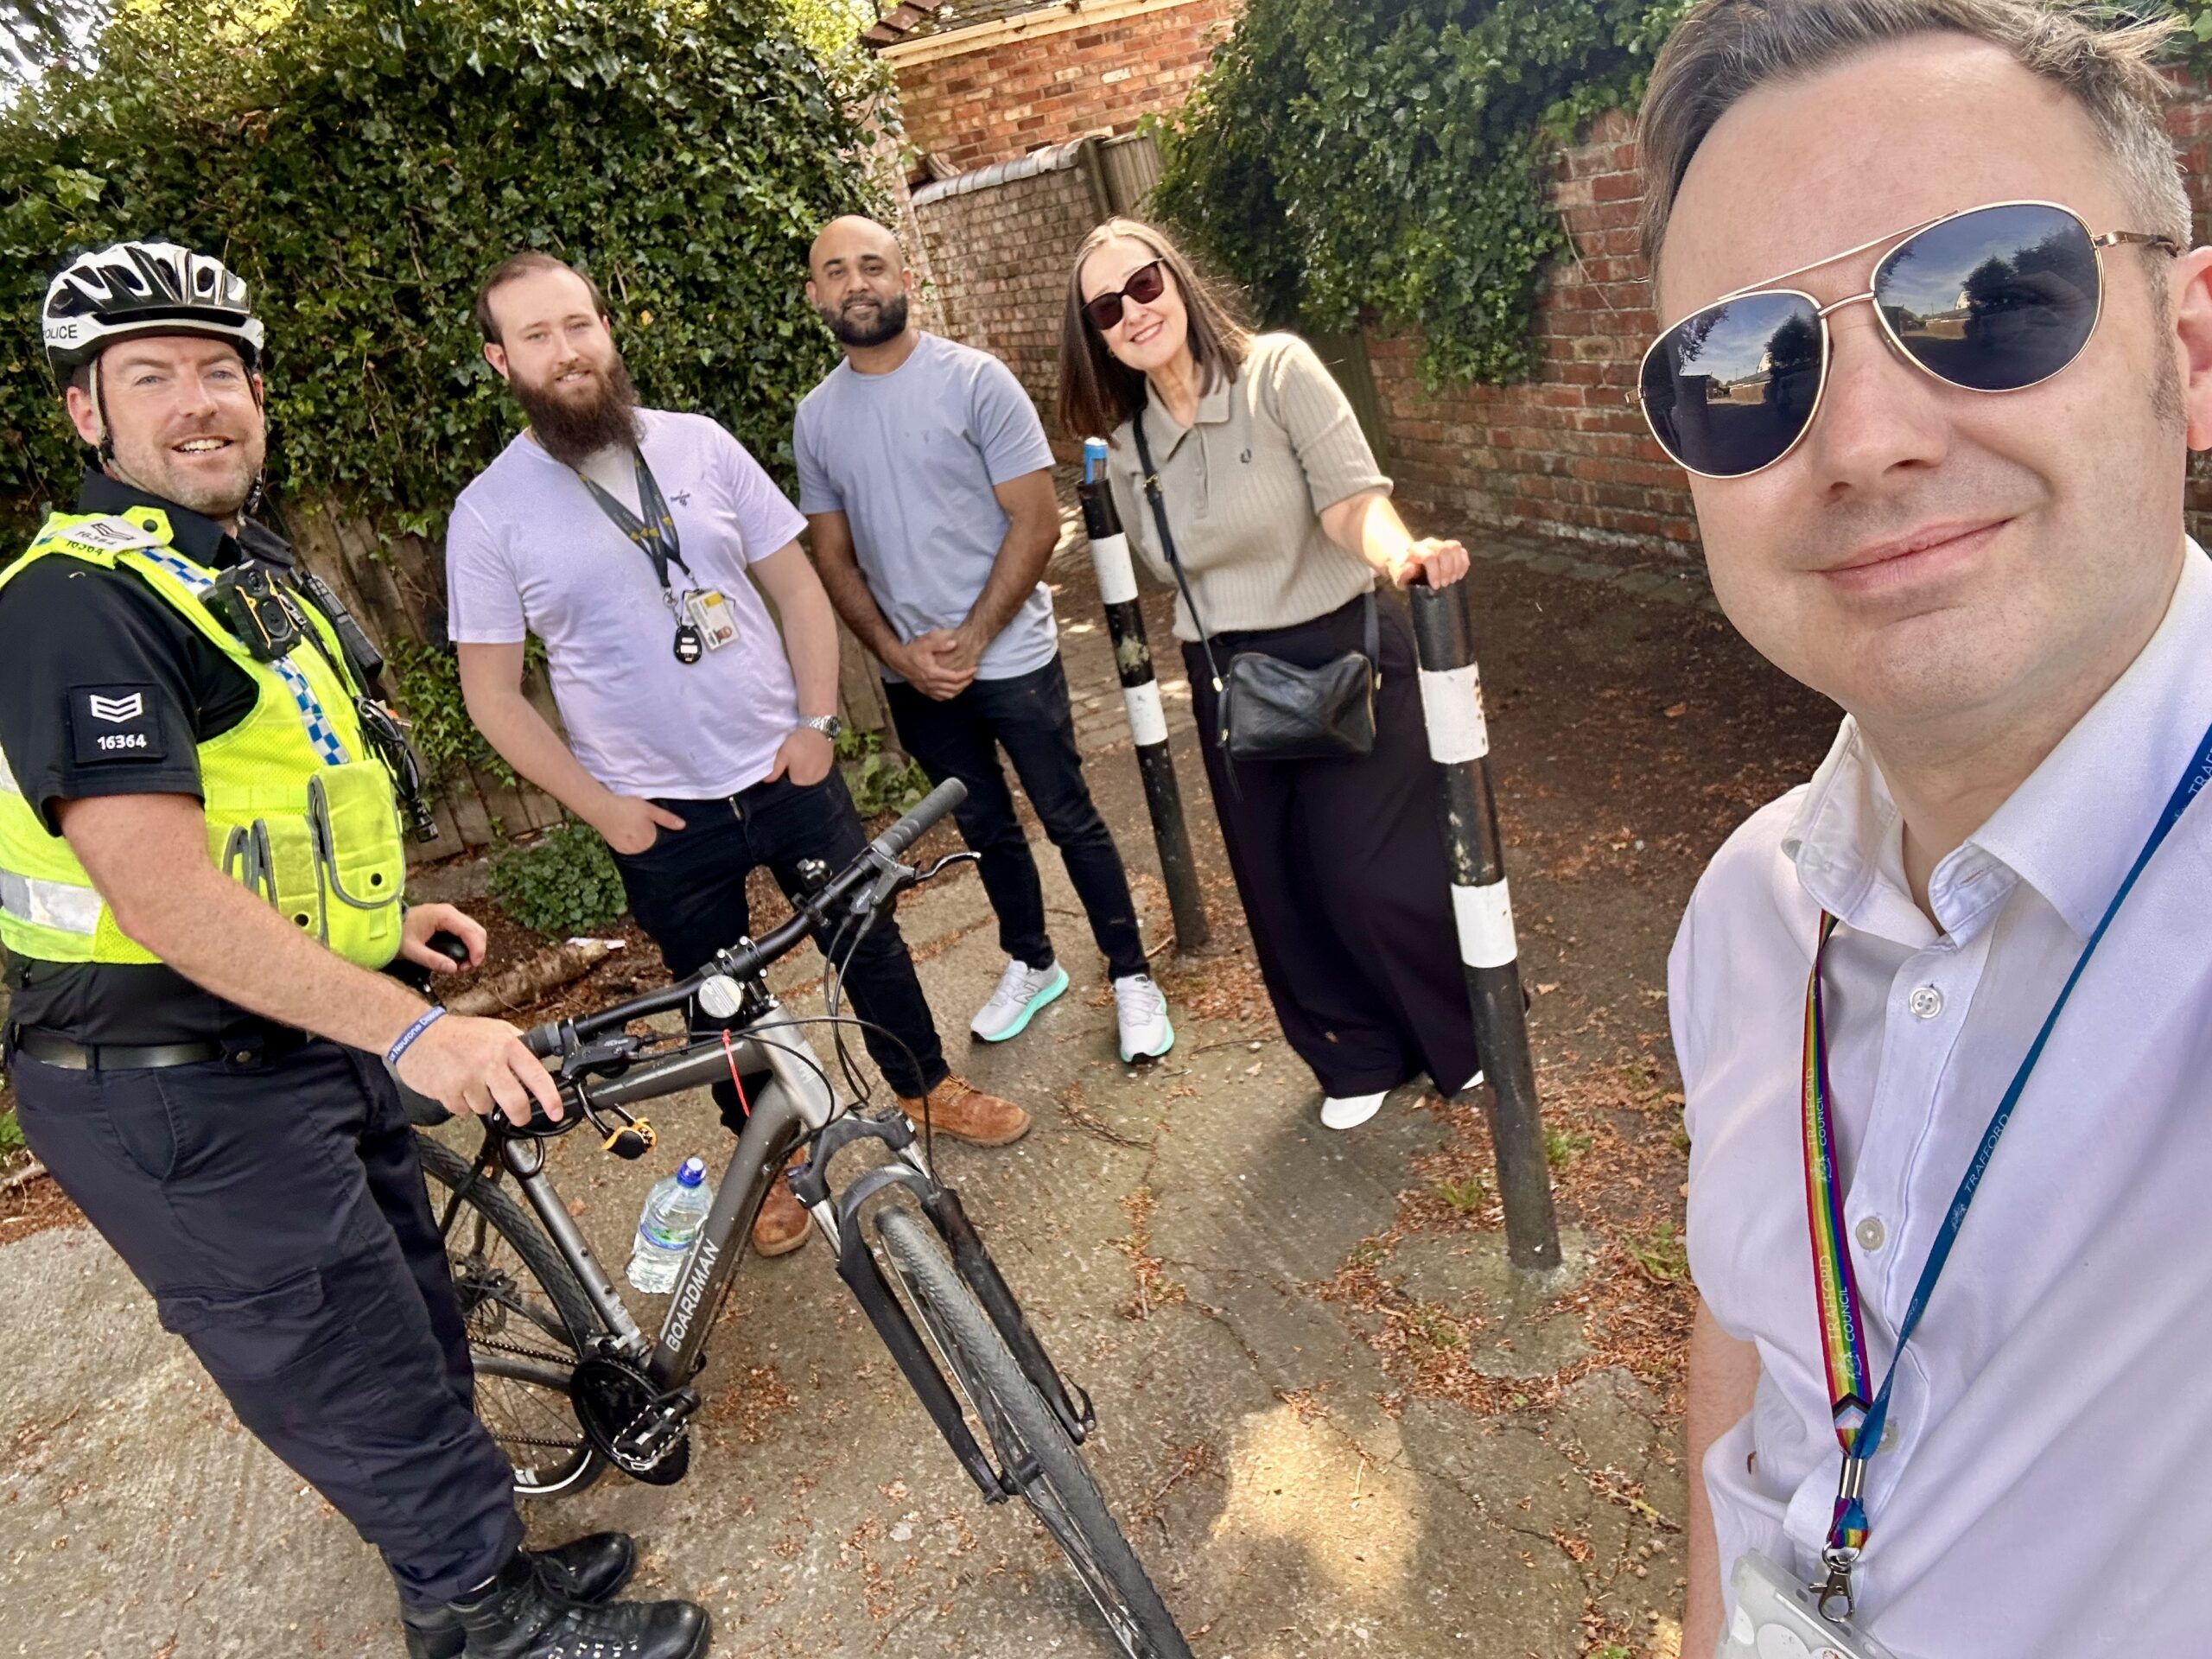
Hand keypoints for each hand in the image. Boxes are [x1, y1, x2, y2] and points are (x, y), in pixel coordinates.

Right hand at [394, 1011, 563, 1125]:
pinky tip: (454, 1085)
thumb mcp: (494, 1030)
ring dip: (480, 1101)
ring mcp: (468, 1078)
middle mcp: (489, 1061)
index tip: (556, 1111)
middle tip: (520, 1116)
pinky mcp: (448, 1092)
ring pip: (486, 1108)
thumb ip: (515, 1047)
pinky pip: (463, 1110)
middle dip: (520, 1115)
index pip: (536, 1074)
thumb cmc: (457, 1034)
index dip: (549, 1097)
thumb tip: (537, 1065)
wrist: (416, 1034)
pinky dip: (460, 1103)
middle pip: (515, 1102)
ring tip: (469, 1082)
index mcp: (505, 1045)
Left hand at [399, 903, 484, 974]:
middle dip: (476, 950)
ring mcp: (450, 914)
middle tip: (465, 968)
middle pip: (476, 930)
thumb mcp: (412, 951)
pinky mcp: (448, 920)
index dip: (477, 949)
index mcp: (443, 916)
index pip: (470, 931)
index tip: (474, 965)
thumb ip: (433, 960)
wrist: (385, 924)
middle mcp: (450, 912)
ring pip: (473, 930)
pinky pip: (465, 931)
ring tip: (461, 964)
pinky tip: (457, 956)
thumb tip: (454, 969)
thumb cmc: (398, 936)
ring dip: (473, 948)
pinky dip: (467, 944)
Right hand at [594, 794, 684, 855]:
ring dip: (640, 841)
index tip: (654, 824)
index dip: (659, 832)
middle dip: (649, 837)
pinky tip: (628, 833)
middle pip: (649, 846)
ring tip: (634, 826)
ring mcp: (626, 851)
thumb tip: (683, 826)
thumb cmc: (627, 807)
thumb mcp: (649, 809)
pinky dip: (631, 843)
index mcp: (648, 841)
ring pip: (639, 848)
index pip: (660, 842)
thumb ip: (666, 819)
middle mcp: (638, 850)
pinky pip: (630, 849)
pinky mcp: (617, 849)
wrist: (600, 808)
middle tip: (641, 823)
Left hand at [766, 726, 834, 786]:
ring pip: (810, 779)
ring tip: (805, 758)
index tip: (788, 762)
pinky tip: (813, 759)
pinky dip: (815, 770)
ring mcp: (821, 776)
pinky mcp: (828, 770)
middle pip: (800, 782)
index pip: (789, 783)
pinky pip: (819, 775)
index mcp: (798, 780)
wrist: (818, 730)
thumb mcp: (783, 754)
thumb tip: (766, 781)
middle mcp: (811, 782)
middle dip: (797, 773)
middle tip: (796, 759)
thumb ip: (775, 770)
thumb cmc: (798, 742)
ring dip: (807, 772)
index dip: (787, 773)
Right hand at [903, 630, 976, 700]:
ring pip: (948, 695)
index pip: (955, 677)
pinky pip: (940, 698)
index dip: (966, 674)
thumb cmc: (912, 651)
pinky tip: (953, 689)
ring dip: (959, 690)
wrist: (898, 660)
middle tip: (972, 675)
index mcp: (933, 673)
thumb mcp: (926, 644)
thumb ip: (940, 644)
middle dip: (966, 682)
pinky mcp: (924, 691)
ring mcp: (927, 689)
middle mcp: (931, 683)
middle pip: (954, 688)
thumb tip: (955, 644)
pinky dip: (949, 695)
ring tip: (965, 682)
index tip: (974, 668)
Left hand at [1392, 537, 1470, 588]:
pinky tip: (1459, 575)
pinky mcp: (1450, 548)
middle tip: (1446, 584)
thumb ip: (1402, 574)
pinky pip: (1461, 551)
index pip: (1429, 557)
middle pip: (1444, 550)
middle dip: (1447, 569)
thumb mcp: (1398, 576)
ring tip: (1454, 579)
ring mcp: (1441, 543)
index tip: (1436, 586)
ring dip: (1457, 565)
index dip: (1435, 573)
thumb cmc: (1403, 571)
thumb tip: (1412, 568)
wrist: (1407, 561)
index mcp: (1416, 549)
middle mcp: (1429, 543)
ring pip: (1455, 547)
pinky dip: (1464, 563)